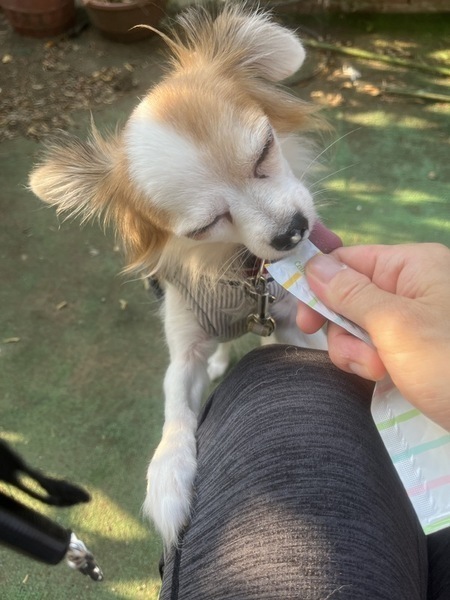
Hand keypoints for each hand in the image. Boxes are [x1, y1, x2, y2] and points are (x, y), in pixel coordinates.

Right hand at [296, 243, 449, 429]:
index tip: (304, 321)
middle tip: (365, 358)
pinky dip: (371, 364)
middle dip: (346, 331)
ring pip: (358, 326)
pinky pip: (374, 346)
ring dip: (358, 353)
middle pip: (349, 297)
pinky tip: (386, 380)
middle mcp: (413, 286)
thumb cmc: (449, 365)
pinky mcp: (413, 347)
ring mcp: (413, 318)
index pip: (348, 261)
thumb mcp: (395, 325)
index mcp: (413, 265)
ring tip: (380, 373)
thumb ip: (350, 293)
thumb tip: (313, 264)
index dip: (320, 287)